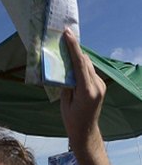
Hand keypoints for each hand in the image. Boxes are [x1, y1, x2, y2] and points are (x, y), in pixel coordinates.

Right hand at [60, 28, 105, 146]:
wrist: (86, 131)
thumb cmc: (71, 119)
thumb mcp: (65, 101)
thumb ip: (67, 84)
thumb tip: (64, 68)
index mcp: (87, 90)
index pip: (80, 63)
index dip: (73, 47)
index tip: (67, 34)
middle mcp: (97, 86)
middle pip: (85, 61)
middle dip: (74, 48)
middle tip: (63, 36)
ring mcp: (101, 85)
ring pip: (88, 65)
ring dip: (77, 56)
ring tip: (66, 46)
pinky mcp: (100, 86)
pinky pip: (89, 71)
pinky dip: (80, 64)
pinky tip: (72, 62)